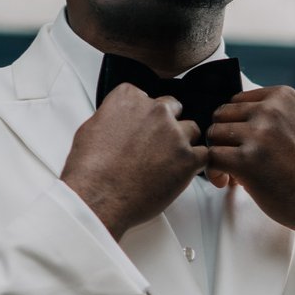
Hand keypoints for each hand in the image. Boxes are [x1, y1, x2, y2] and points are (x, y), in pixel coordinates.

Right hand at [61, 86, 204, 238]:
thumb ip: (112, 117)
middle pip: (173, 108)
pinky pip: (204, 155)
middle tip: (156, 146)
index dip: (146, 116)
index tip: (141, 129)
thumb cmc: (90, 170)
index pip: (147, 96)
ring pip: (191, 129)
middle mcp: (155, 110)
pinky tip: (181, 173)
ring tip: (167, 163)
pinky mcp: (189, 158)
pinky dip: (195, 164)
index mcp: (129, 98)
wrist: (98, 198)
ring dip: (182, 143)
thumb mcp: (91, 128)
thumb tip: (117, 121)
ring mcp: (175, 133)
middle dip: (166, 125)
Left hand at [201, 87, 294, 259]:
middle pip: (221, 115)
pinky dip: (214, 172)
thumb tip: (237, 116)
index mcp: (283, 97)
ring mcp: (258, 135)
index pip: (237, 100)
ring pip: (213, 134)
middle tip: (235, 160)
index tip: (243, 143)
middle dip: (224, 138)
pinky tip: (226, 182)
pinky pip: (212, 157)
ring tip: (233, 173)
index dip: (235, 124)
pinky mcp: (247, 161)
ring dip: (218, 154)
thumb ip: (274, 114)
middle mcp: (270, 110)